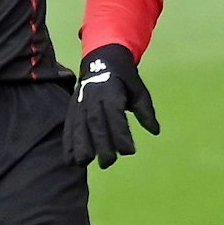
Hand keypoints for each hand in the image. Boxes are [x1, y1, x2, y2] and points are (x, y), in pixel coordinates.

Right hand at [68, 43, 158, 168]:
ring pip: (79, 126)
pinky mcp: (72, 110)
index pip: (116, 116)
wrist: (101, 60)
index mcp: (112, 93)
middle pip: (96, 124)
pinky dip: (68, 144)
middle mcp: (94, 99)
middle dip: (101, 144)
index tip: (129, 151)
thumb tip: (155, 131)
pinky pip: (69, 127)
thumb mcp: (139, 90)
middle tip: (108, 163)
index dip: (121, 134)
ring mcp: (80, 104)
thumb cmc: (124, 79)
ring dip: (80, 146)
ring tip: (84, 164)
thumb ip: (146, 111)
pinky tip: (70, 160)